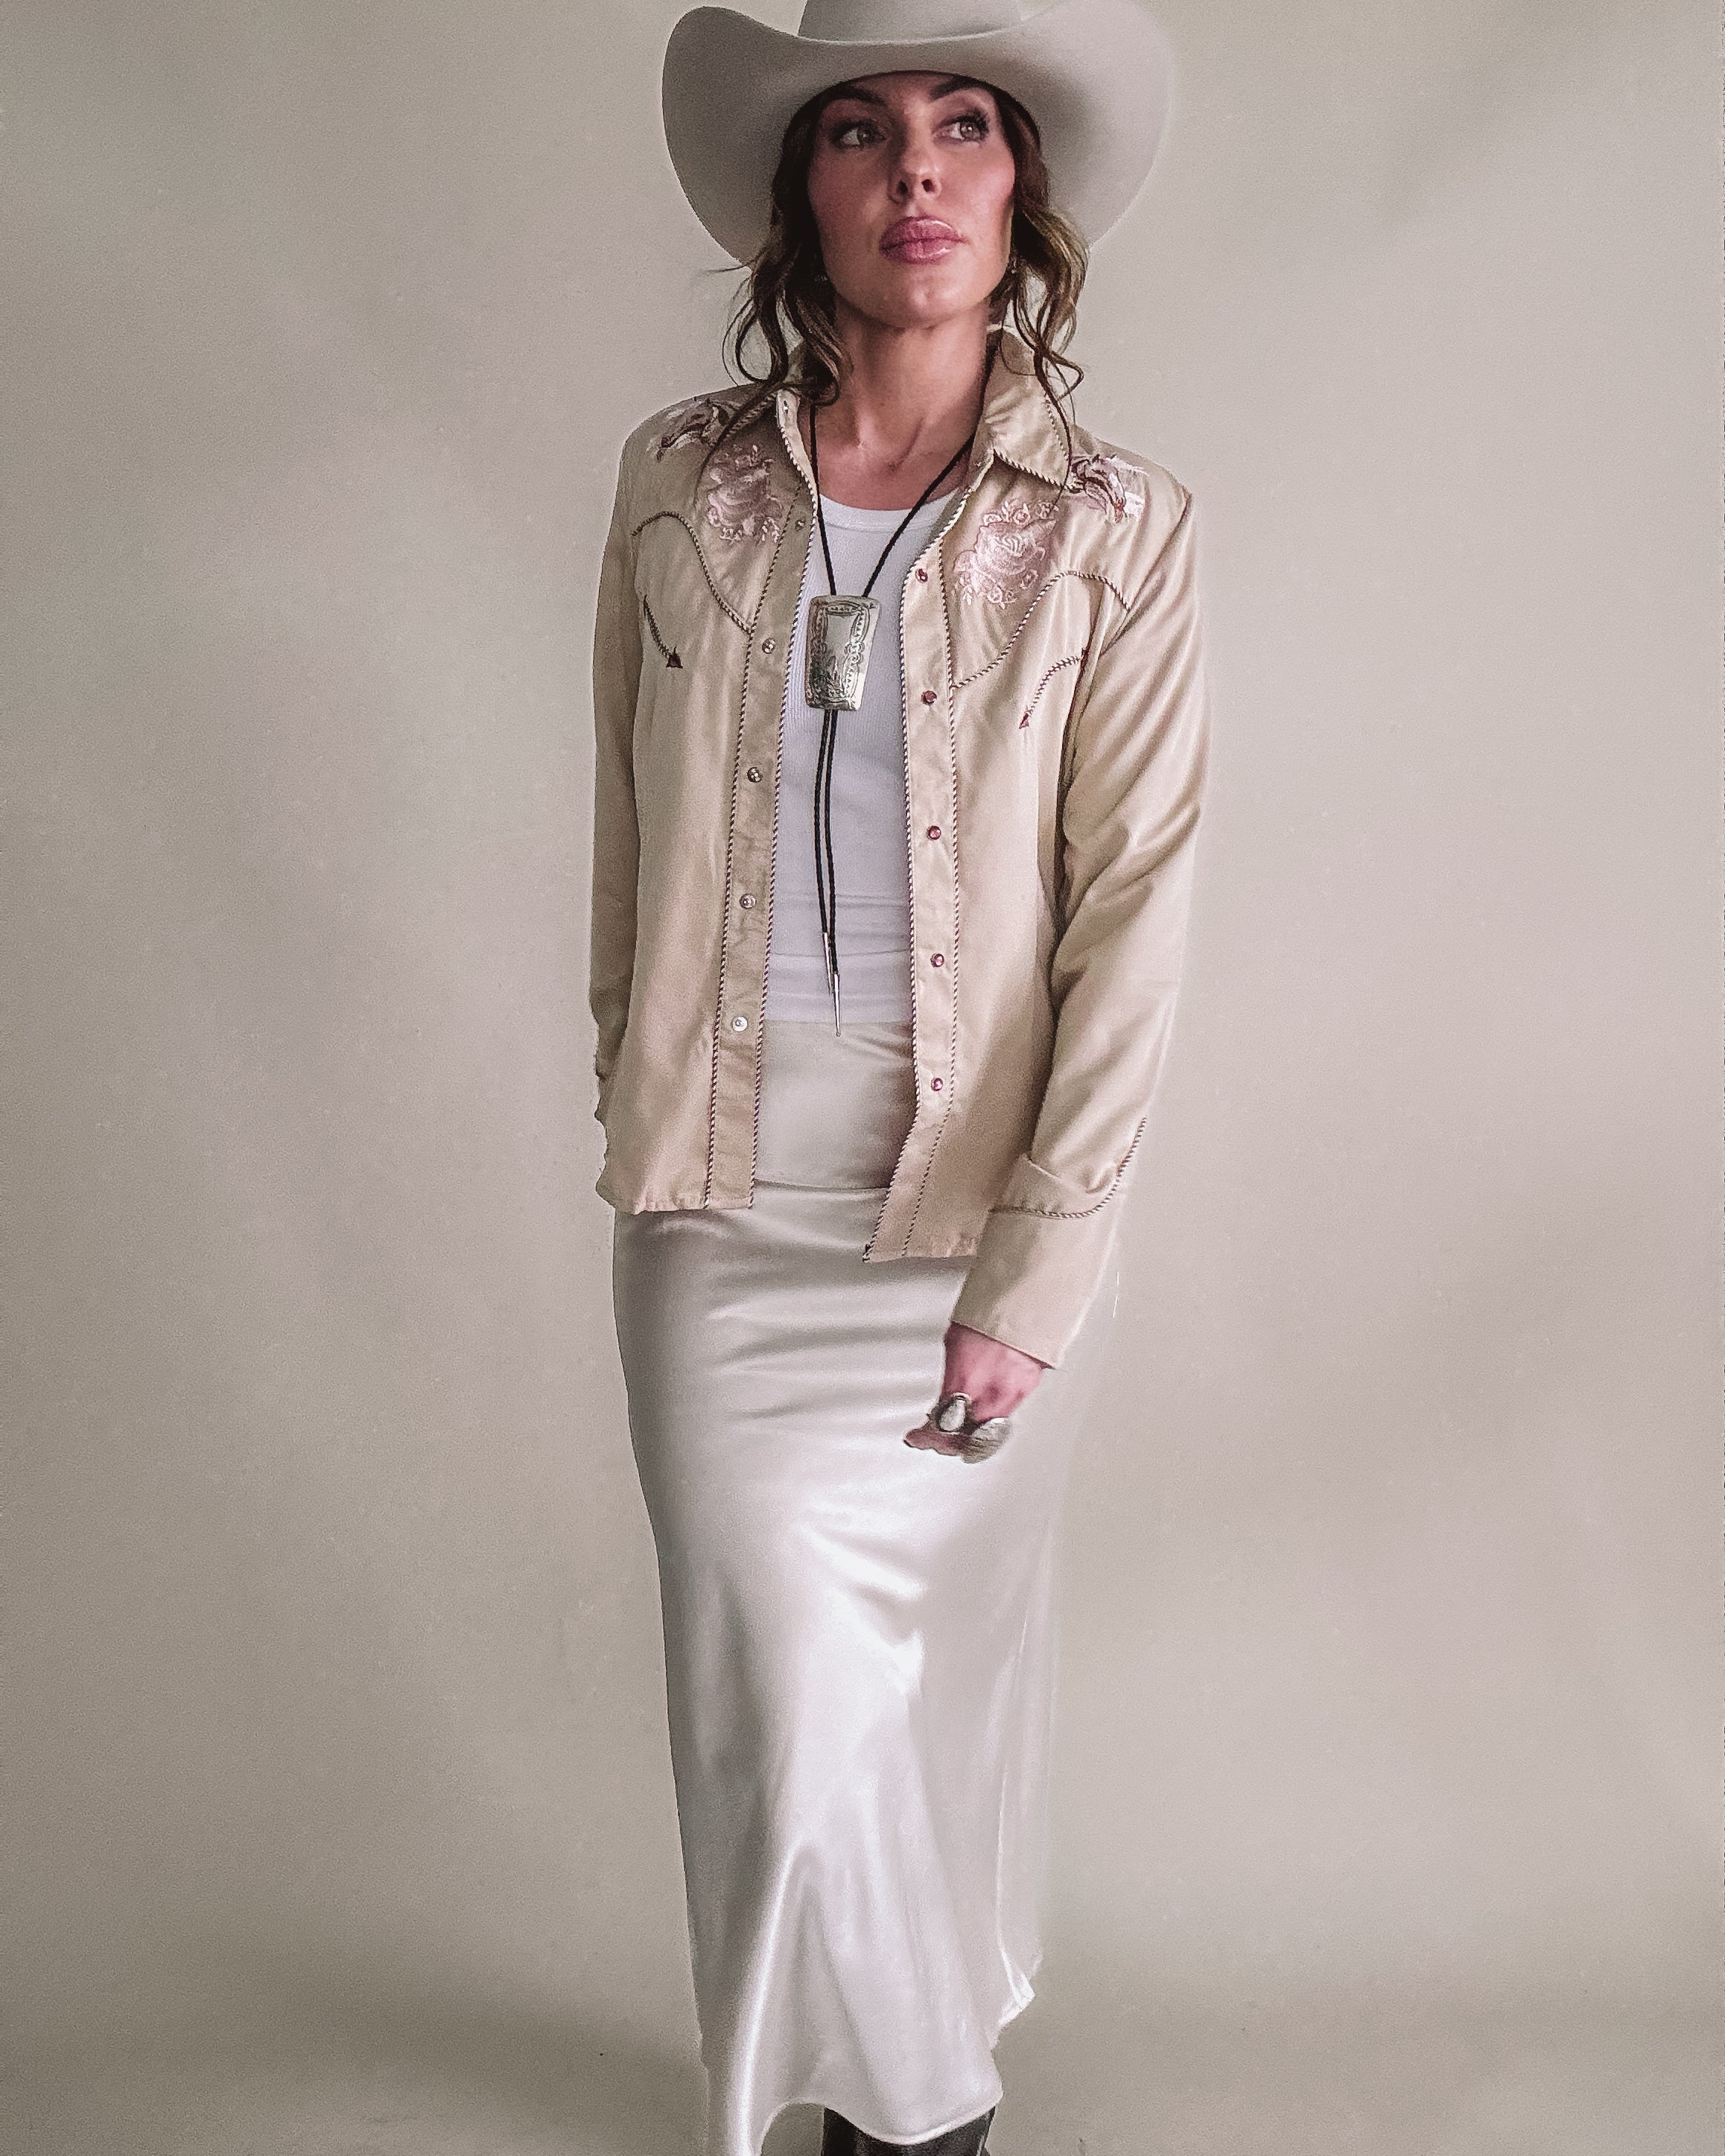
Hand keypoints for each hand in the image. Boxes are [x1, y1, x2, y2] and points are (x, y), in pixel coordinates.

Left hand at [905, 1321, 1049, 1456]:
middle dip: (949, 1440)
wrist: (1023, 1302)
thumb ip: (951, 1378)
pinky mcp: (1028, 1388)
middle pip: (968, 1437)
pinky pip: (1006, 1412)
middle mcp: (991, 1393)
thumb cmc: (988, 1313)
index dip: (927, 1437)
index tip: (916, 1438)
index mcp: (966, 1381)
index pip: (942, 1426)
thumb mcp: (954, 1344)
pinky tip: (983, 1410)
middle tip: (936, 1437)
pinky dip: (991, 1416)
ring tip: (959, 1425)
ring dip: (971, 1431)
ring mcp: (1013, 1393)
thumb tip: (946, 1395)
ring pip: (989, 1429)